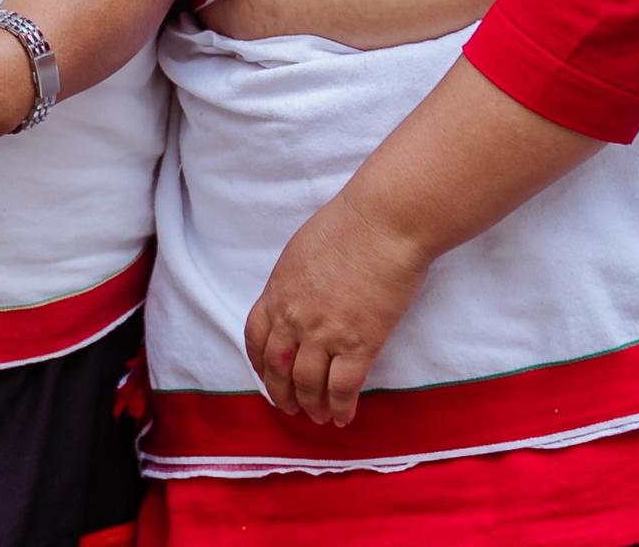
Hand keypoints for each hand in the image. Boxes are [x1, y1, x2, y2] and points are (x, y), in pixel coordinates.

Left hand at [243, 184, 432, 425]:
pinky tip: (344, 416)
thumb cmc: (349, 225)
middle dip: (282, 394)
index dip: (259, 364)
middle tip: (291, 407)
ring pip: (309, 386)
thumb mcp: (302, 251)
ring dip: (312, 407)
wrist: (382, 222)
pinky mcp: (359, 345)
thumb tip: (297, 301)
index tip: (268, 376)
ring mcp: (325, 333)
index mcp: (278, 290)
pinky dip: (341, 408)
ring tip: (319, 417)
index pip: (255, 337)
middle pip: (278, 368)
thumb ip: (294, 282)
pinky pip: (343, 389)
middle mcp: (294, 317)